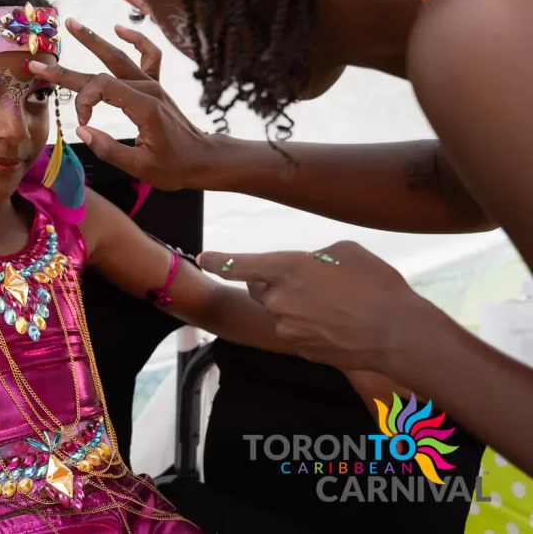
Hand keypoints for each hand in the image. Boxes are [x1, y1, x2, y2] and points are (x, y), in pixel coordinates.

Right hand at [29, 19, 221, 190]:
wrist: (202, 158)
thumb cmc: (173, 167)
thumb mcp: (140, 167)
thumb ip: (109, 149)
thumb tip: (82, 130)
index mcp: (144, 106)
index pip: (102, 88)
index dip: (84, 103)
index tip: (83, 124)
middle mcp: (148, 88)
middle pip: (102, 71)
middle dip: (67, 71)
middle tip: (38, 64)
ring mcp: (153, 84)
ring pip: (120, 57)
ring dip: (94, 40)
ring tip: (71, 23)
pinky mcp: (157, 85)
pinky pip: (148, 55)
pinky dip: (136, 39)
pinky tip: (119, 28)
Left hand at [198, 241, 442, 372]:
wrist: (397, 334)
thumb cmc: (376, 285)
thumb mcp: (346, 252)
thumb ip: (315, 256)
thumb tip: (307, 267)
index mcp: (286, 269)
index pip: (239, 265)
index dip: (218, 260)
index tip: (203, 258)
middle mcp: (279, 299)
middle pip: (260, 288)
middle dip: (274, 283)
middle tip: (310, 282)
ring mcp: (287, 328)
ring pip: (279, 311)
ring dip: (295, 305)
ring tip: (335, 304)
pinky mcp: (299, 348)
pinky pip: (295, 330)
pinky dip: (309, 325)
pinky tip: (337, 322)